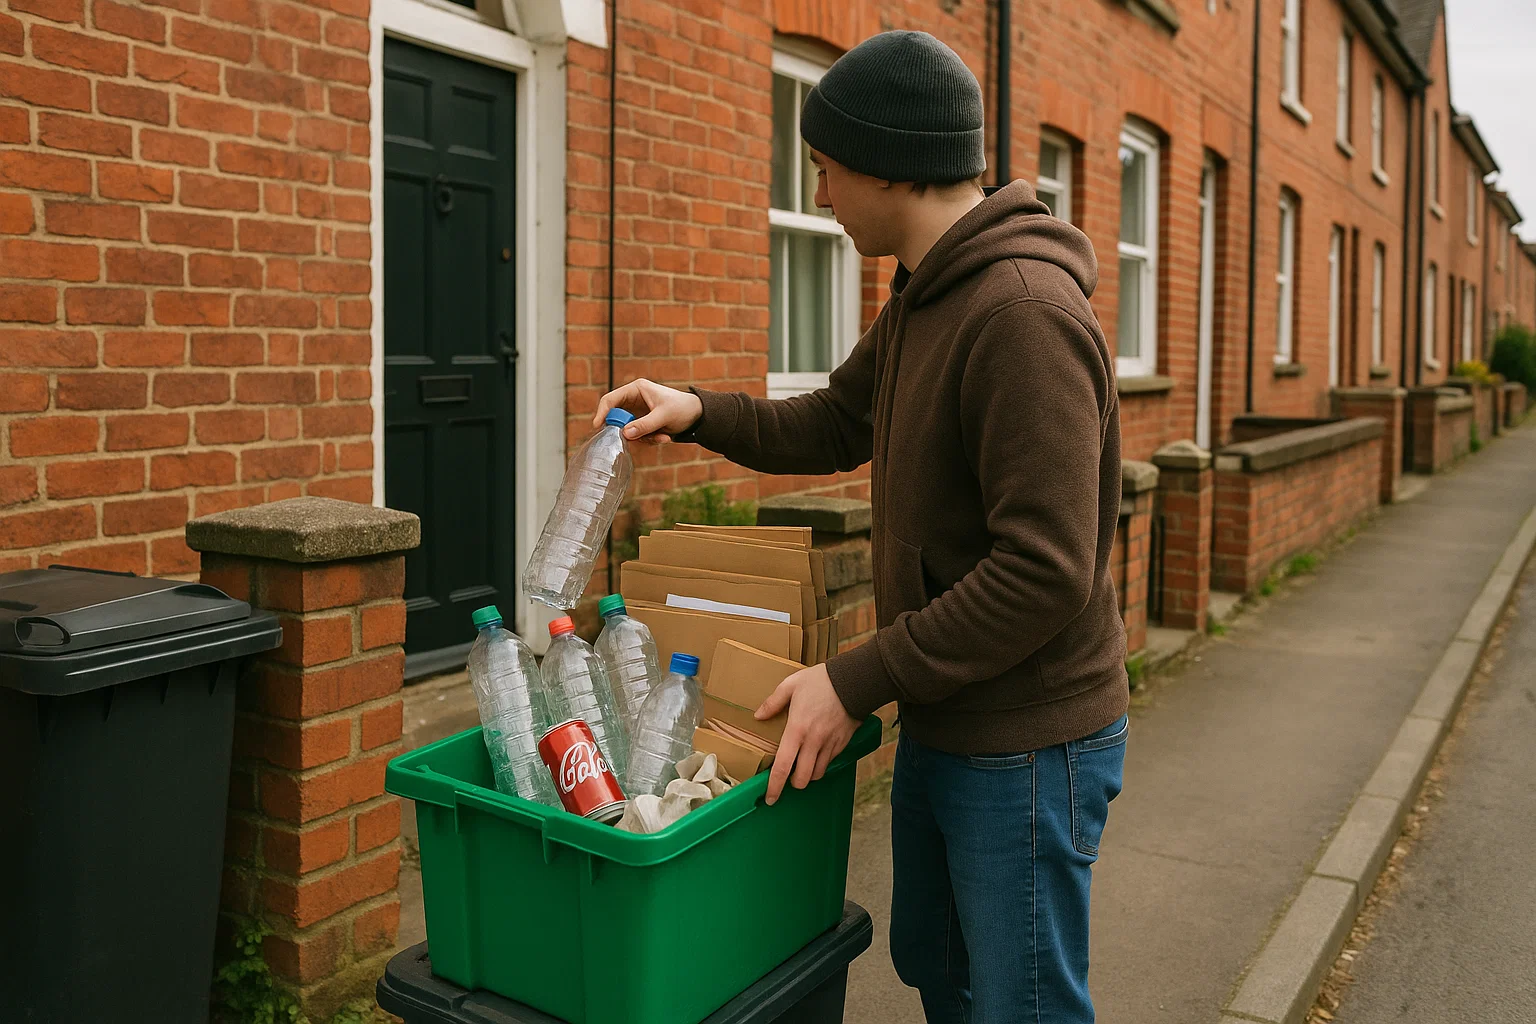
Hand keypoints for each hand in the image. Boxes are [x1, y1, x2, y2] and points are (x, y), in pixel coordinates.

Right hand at [592, 378, 703, 444]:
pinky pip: (637, 436)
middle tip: (638, 438)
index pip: (611, 399)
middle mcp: (633, 400)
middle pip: (617, 418)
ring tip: (662, 437)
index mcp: (636, 389)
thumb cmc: (682, 408)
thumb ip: (645, 425)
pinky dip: (649, 440)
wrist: (697, 416)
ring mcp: (637, 413)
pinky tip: (665, 437)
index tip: (598, 426)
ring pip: (627, 430)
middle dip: (627, 431)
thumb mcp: (664, 416)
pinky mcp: (643, 424)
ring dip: (642, 438)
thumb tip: (625, 434)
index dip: (602, 412)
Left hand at [756, 663, 859, 805]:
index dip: (774, 786)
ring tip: (802, 766)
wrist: (853, 681)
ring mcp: (829, 745)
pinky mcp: (842, 744)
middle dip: (793, 784)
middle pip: (802, 779)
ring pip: (817, 774)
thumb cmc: (820, 681)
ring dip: (808, 775)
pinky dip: (821, 764)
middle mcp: (813, 742)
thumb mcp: (791, 685)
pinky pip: (829, 763)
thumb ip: (773, 702)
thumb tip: (759, 716)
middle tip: (788, 778)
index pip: (782, 767)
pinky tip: (816, 755)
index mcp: (796, 730)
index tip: (770, 798)